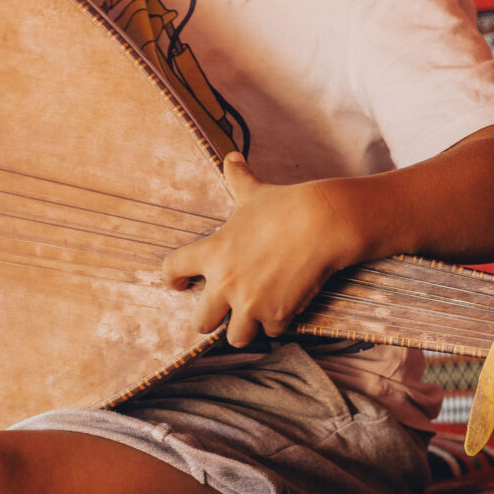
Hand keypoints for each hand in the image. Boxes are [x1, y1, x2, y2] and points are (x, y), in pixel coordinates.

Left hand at [161, 155, 367, 347]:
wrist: (321, 223)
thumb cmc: (285, 205)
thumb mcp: (254, 193)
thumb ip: (238, 179)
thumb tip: (232, 157)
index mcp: (212, 253)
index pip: (172, 270)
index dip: (173, 280)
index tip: (179, 286)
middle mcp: (224, 283)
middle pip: (201, 322)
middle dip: (210, 320)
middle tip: (222, 315)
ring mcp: (249, 302)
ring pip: (235, 337)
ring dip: (244, 329)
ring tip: (254, 320)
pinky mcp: (275, 314)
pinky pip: (270, 331)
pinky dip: (277, 323)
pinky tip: (284, 311)